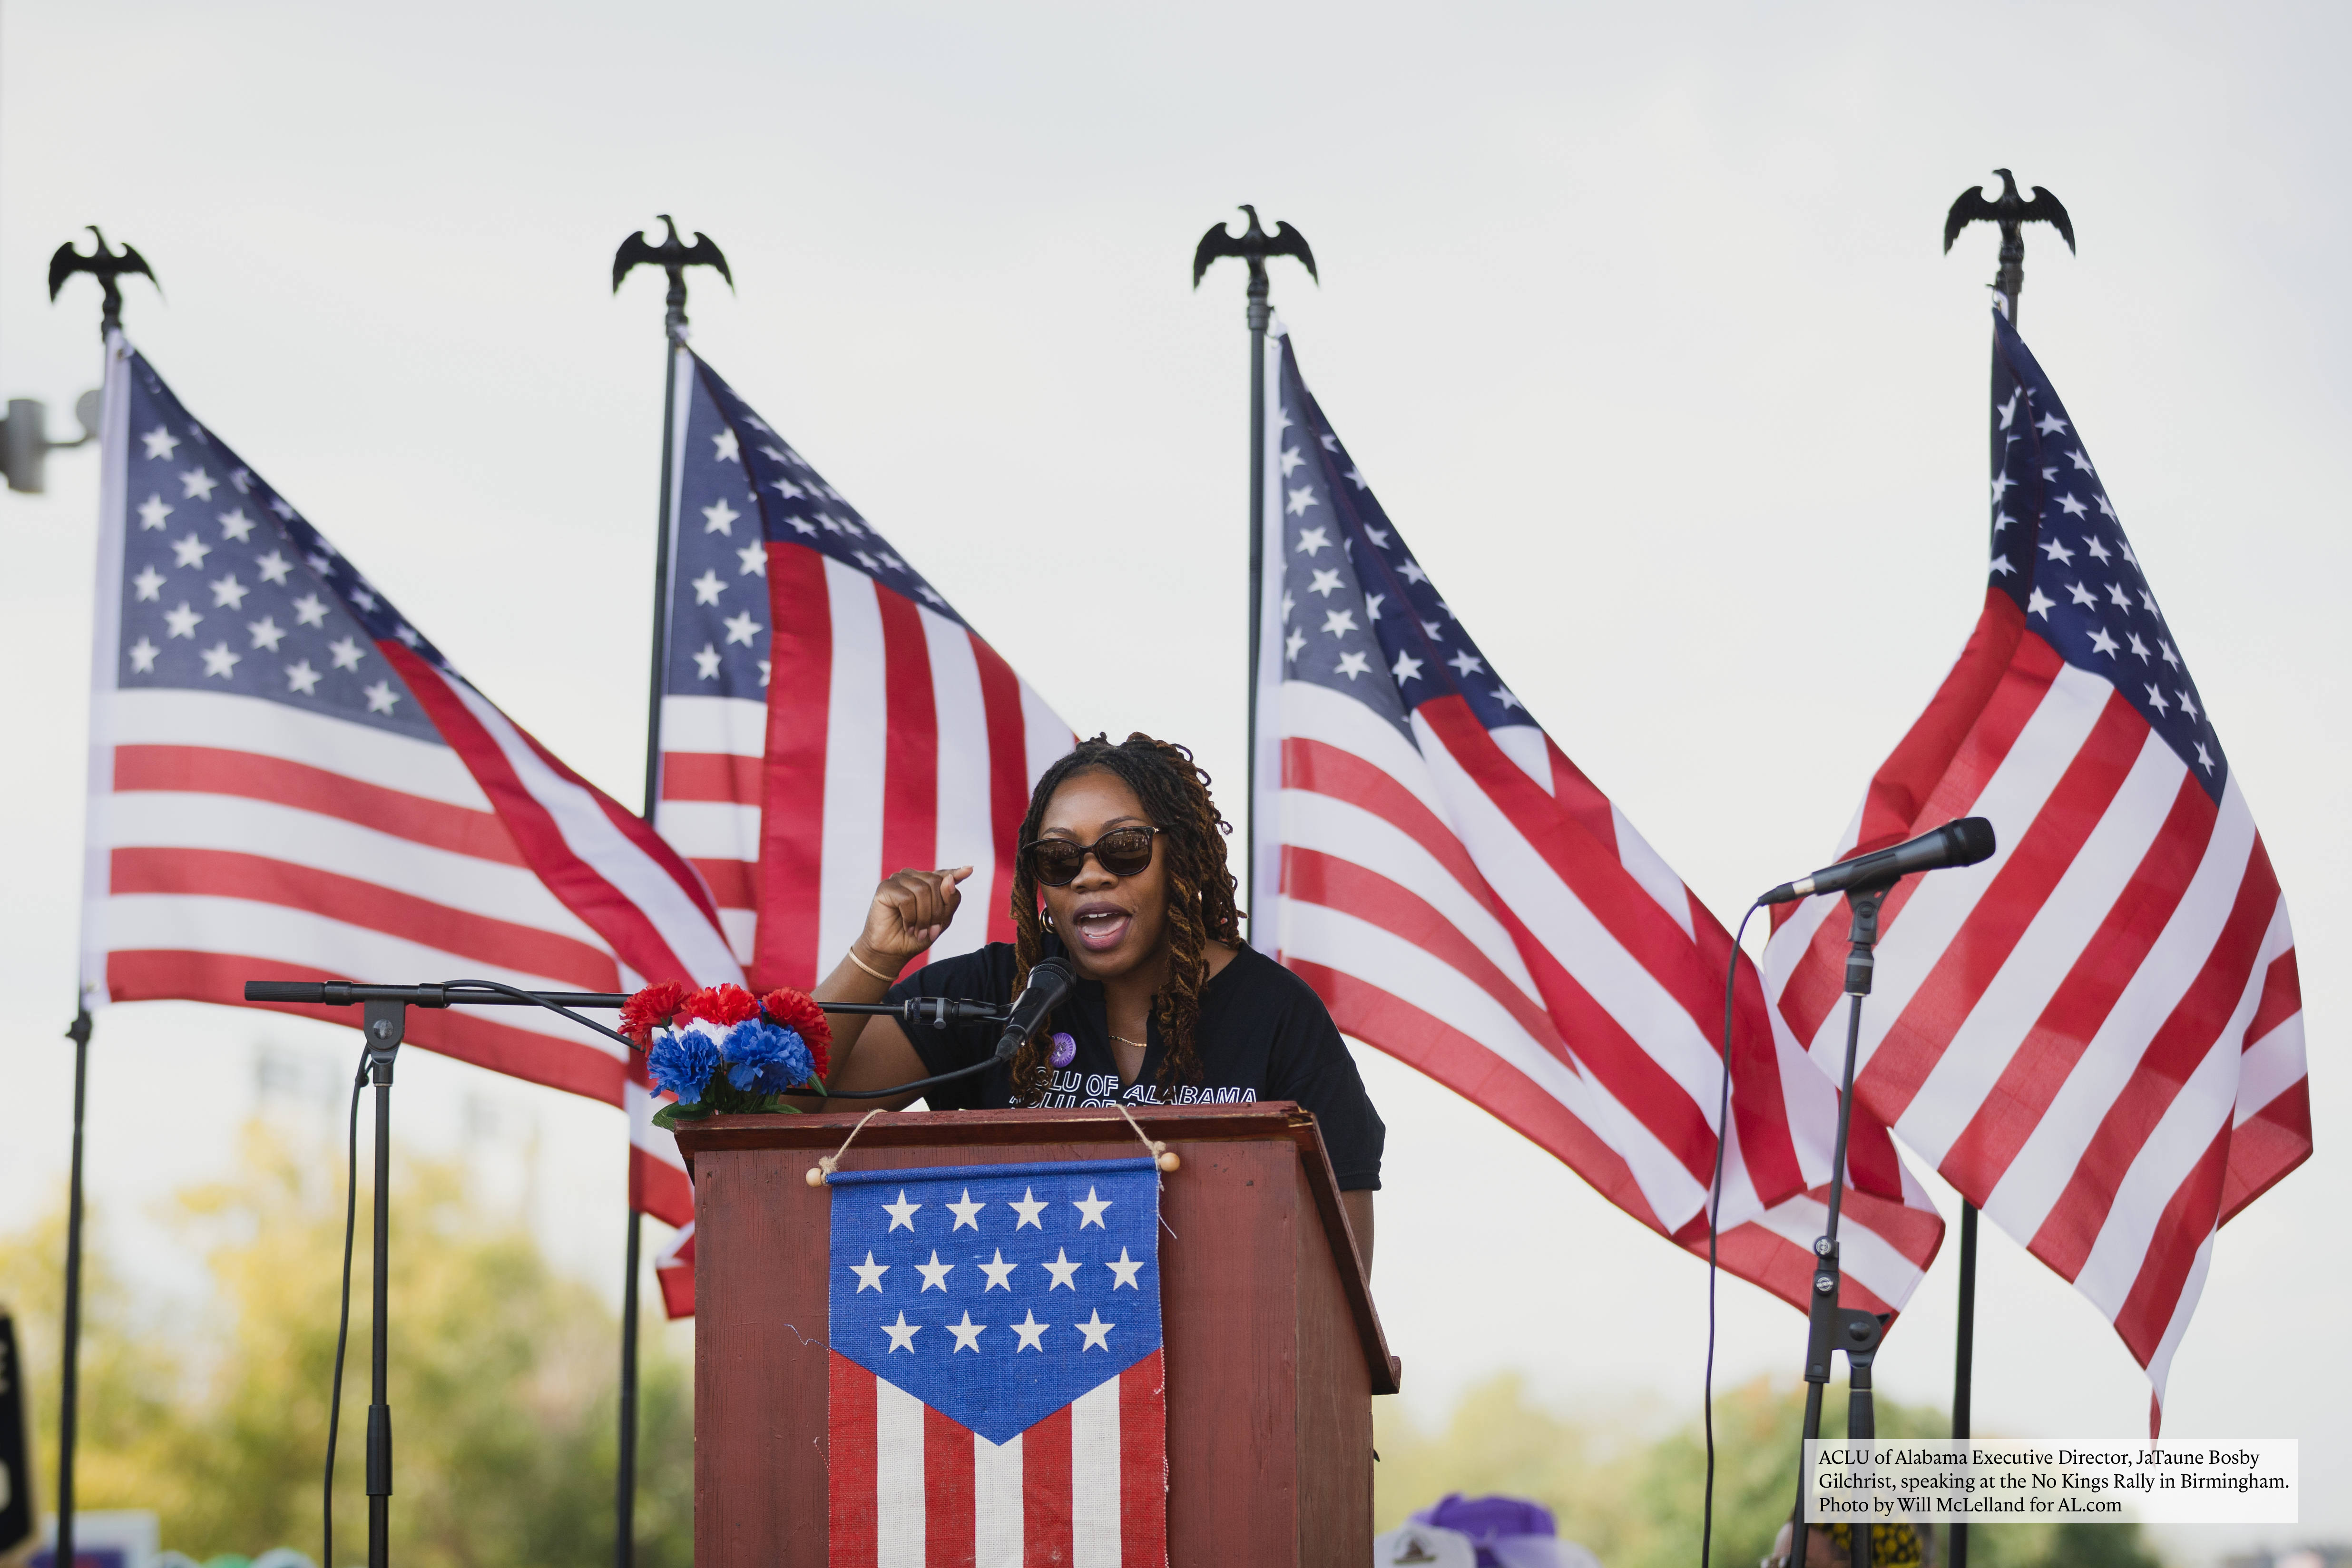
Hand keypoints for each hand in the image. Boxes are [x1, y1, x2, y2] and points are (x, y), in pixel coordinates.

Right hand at [854, 866, 971, 967]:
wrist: (891, 952)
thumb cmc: (915, 937)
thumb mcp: (941, 922)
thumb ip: (949, 901)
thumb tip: (949, 879)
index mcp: (927, 884)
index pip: (945, 874)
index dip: (957, 872)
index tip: (970, 869)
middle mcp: (913, 877)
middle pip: (937, 883)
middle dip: (937, 911)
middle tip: (929, 931)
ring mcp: (899, 880)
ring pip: (922, 890)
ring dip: (924, 917)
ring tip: (918, 932)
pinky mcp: (885, 887)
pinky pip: (907, 898)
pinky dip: (910, 917)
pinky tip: (908, 927)